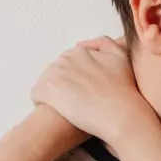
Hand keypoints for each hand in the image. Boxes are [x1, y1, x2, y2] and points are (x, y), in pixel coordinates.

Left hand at [29, 39, 159, 146]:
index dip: (75, 78)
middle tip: (76, 101)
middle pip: (56, 71)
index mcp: (82, 51)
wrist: (121, 115)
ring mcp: (56, 73)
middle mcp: (67, 58)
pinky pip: (36, 94)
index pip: (69, 62)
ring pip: (45, 82)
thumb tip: (83, 45)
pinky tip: (56, 111)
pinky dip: (42, 102)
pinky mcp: (48, 90)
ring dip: (53, 93)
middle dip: (64, 84)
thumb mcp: (122, 57)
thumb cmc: (125, 92)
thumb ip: (105, 44)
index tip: (83, 90)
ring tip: (67, 108)